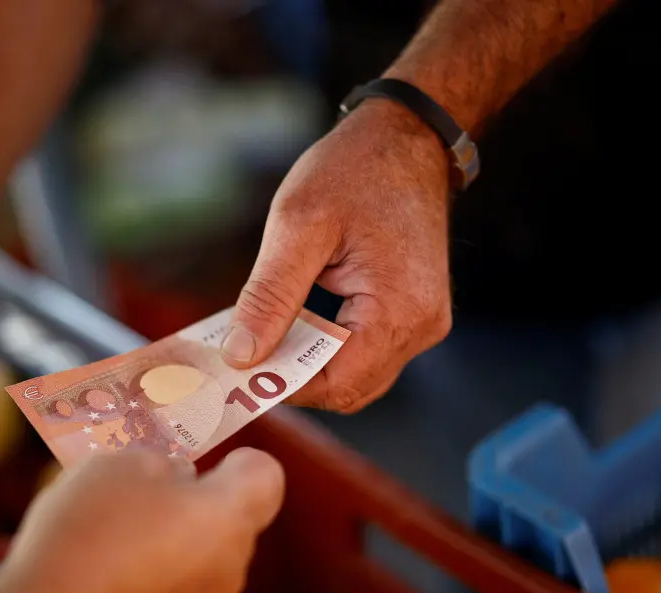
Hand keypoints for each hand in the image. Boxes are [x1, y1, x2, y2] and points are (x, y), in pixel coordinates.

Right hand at [0, 448, 285, 592]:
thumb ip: (160, 463)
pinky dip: (150, 587)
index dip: (238, 461)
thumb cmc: (87, 537)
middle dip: (192, 505)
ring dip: (170, 547)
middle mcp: (230, 570)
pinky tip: (101, 583)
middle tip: (135, 494)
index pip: (265, 476)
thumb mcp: (117, 466)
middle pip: (228, 522)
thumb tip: (176, 477)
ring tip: (107, 542)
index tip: (205, 462)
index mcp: (228, 517)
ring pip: (201, 563)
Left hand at [221, 101, 453, 413]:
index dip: (285, 386)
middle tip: (242, 357)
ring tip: (263, 335)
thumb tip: (241, 356)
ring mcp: (423, 321)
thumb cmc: (356, 169)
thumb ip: (270, 296)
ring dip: (308, 362)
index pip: (337, 383)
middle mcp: (422, 325)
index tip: (237, 372)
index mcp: (399, 309)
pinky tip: (293, 322)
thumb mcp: (298, 225)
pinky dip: (326, 346)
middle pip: (349, 388)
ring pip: (357, 374)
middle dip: (293, 379)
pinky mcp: (414, 311)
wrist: (407, 136)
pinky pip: (366, 349)